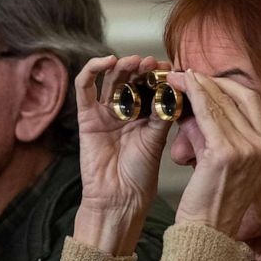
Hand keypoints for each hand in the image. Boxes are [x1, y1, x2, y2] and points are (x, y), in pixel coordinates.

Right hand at [72, 55, 172, 254]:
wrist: (119, 199)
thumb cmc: (140, 176)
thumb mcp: (157, 138)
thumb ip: (163, 112)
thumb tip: (175, 85)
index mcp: (144, 117)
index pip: (151, 86)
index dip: (160, 74)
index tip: (172, 67)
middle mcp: (125, 112)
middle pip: (131, 79)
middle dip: (143, 68)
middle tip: (154, 62)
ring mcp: (105, 113)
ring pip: (111, 79)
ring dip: (123, 65)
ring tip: (136, 61)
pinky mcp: (86, 117)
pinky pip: (84, 88)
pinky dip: (92, 70)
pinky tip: (108, 62)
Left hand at [170, 69, 260, 237]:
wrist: (207, 234)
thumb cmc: (211, 203)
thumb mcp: (222, 164)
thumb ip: (217, 136)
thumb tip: (194, 111)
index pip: (251, 102)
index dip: (226, 86)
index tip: (204, 79)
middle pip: (239, 97)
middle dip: (210, 82)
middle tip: (186, 74)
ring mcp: (250, 149)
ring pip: (221, 102)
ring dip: (197, 86)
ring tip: (176, 79)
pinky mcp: (227, 153)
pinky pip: (207, 113)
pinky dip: (192, 95)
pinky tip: (179, 87)